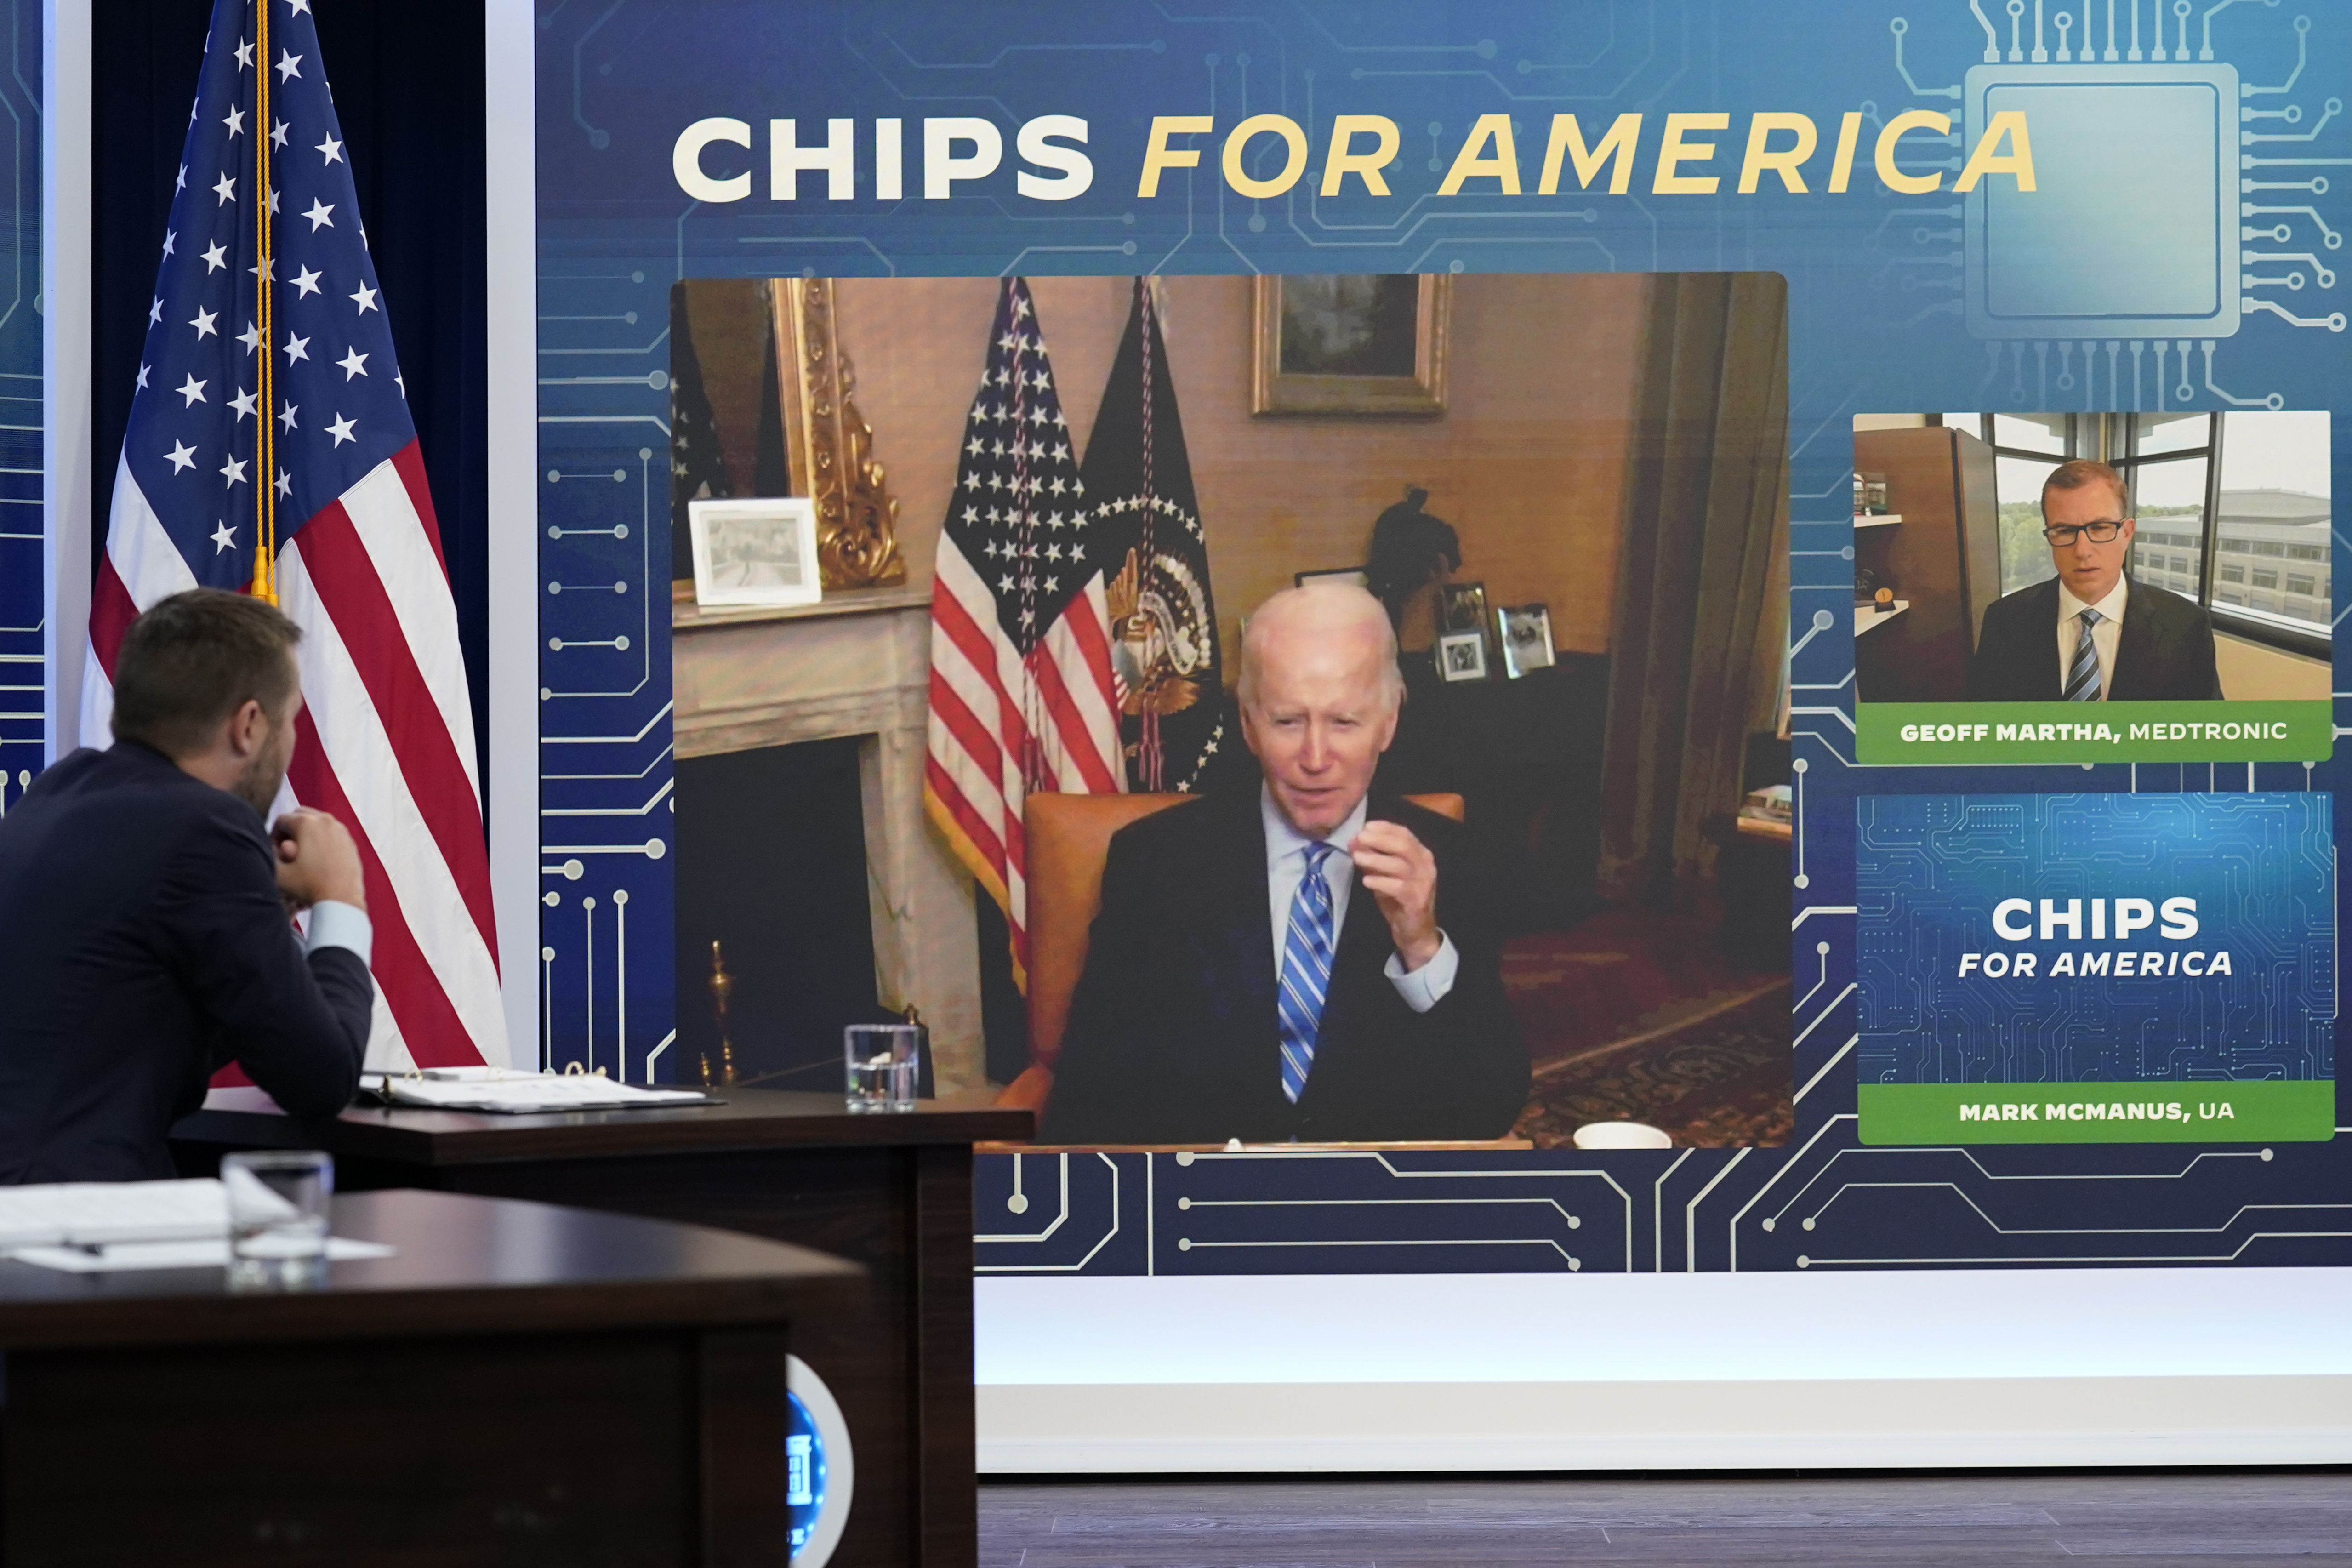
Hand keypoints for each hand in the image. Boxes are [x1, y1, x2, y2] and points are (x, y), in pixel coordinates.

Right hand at [272, 808, 366, 912]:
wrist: (340, 899)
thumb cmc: (308, 886)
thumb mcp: (278, 872)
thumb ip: (267, 854)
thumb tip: (269, 845)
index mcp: (305, 823)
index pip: (280, 820)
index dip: (273, 835)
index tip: (275, 851)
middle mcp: (325, 820)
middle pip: (300, 814)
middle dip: (290, 828)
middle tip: (287, 847)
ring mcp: (341, 829)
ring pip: (318, 821)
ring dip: (307, 831)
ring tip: (302, 852)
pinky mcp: (351, 840)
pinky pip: (332, 831)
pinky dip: (323, 837)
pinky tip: (318, 856)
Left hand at [1348, 819, 1439, 971]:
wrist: (1414, 930)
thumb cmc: (1399, 899)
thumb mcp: (1384, 875)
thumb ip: (1372, 859)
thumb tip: (1353, 842)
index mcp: (1421, 855)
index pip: (1404, 834)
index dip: (1385, 828)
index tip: (1365, 826)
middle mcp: (1426, 865)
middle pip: (1403, 845)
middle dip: (1380, 839)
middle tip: (1360, 838)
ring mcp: (1423, 883)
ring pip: (1400, 865)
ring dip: (1376, 860)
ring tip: (1357, 858)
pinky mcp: (1417, 900)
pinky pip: (1398, 887)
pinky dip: (1380, 882)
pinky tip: (1366, 882)